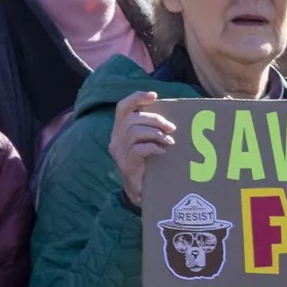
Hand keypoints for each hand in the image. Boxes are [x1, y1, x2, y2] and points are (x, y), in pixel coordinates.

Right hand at [111, 91, 177, 208]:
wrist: (140, 191)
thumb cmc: (147, 163)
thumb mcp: (146, 142)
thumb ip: (151, 128)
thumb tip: (169, 118)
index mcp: (119, 130)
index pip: (122, 107)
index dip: (136, 98)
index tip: (154, 95)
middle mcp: (115, 139)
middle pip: (132, 118)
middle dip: (155, 119)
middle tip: (171, 128)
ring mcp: (119, 153)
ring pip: (135, 132)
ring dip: (156, 134)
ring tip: (169, 141)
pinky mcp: (126, 165)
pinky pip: (138, 149)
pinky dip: (153, 147)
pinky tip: (162, 152)